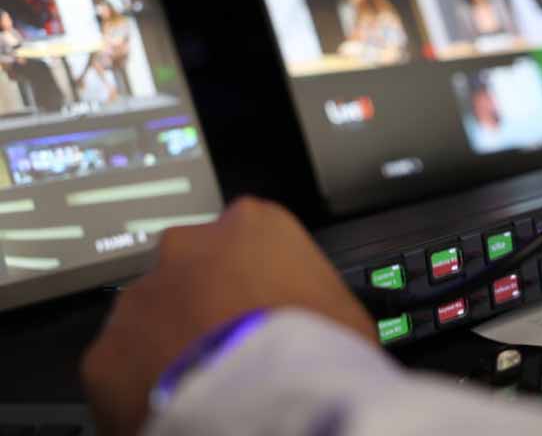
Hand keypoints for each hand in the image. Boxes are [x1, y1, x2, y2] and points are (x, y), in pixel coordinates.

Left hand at [82, 197, 376, 435]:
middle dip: (208, 304)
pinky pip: (122, 368)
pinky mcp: (105, 352)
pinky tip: (175, 404)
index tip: (271, 311)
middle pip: (195, 271)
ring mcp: (141, 297)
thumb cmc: (315, 351)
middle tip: (235, 346)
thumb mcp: (349, 311)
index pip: (254, 241)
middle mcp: (189, 247)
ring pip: (153, 318)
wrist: (263, 402)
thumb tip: (326, 323)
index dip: (264, 282)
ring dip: (174, 343)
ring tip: (208, 383)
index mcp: (254, 225)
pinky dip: (142, 387)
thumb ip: (320, 298)